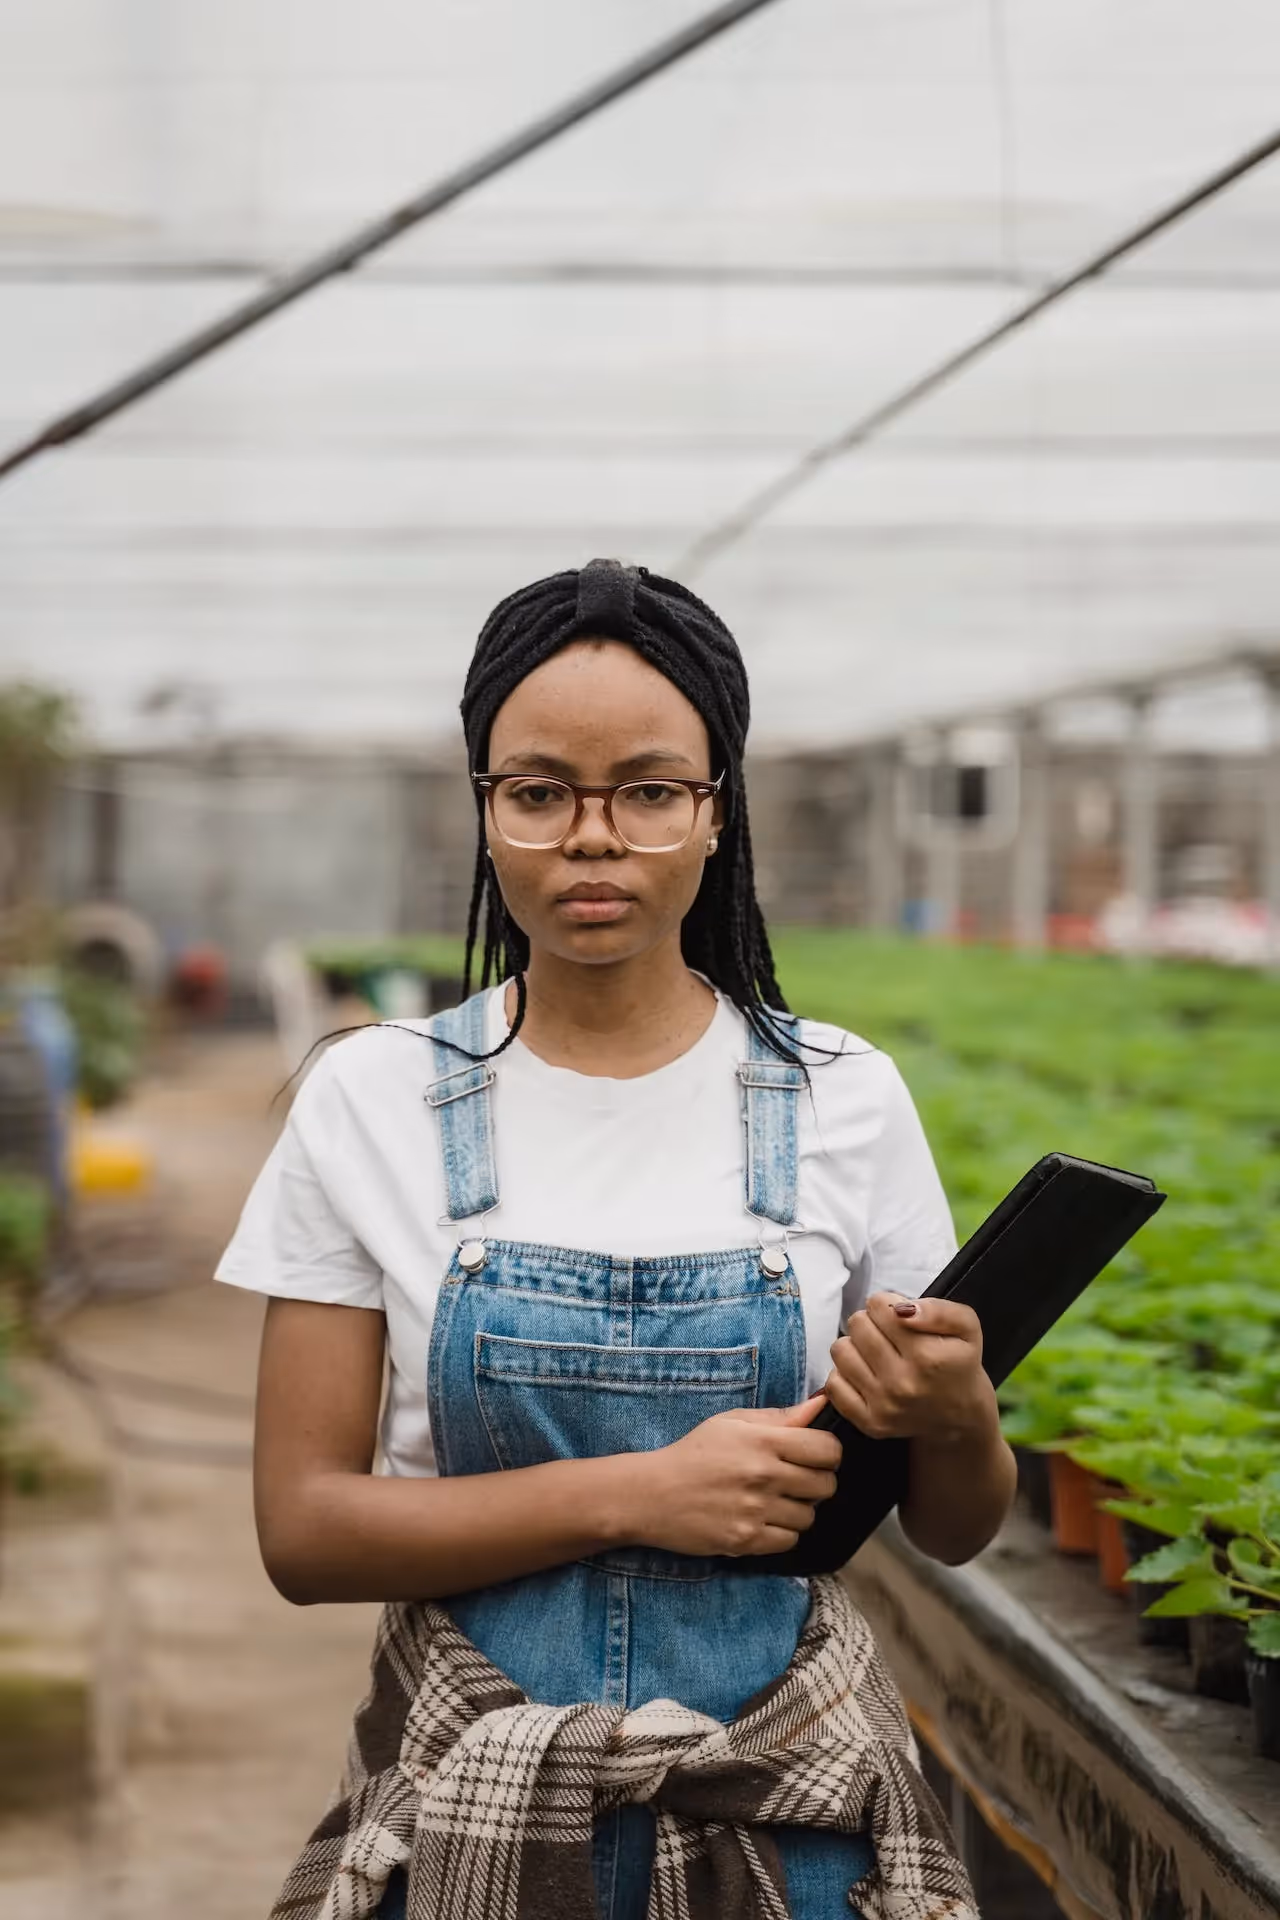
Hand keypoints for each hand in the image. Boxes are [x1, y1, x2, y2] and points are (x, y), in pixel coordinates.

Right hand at [634, 1395, 842, 1557]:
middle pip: (825, 1485)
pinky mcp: (747, 1540)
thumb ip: (780, 1417)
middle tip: (796, 1481)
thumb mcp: (732, 1423)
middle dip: (816, 1482)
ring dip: (799, 1510)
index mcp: (764, 1441)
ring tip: (776, 1501)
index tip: (816, 1456)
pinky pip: (790, 1541)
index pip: (828, 1450)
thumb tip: (820, 1406)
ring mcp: (756, 1511)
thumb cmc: (694, 1453)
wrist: (653, 1494)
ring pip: (809, 1517)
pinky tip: (764, 1520)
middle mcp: (764, 1476)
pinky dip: (783, 1533)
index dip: (828, 1453)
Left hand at [824, 1292, 995, 1443]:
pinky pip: (834, 1384)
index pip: (878, 1306)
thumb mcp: (966, 1327)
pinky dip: (846, 1374)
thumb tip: (901, 1310)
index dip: (886, 1305)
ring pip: (840, 1350)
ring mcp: (884, 1405)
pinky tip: (867, 1373)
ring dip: (855, 1345)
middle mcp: (903, 1383)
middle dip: (870, 1322)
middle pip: (857, 1324)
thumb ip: (938, 1310)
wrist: (960, 1416)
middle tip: (887, 1334)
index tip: (897, 1316)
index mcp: (927, 1356)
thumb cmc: (959, 1364)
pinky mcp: (870, 1422)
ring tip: (875, 1352)